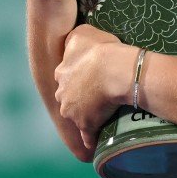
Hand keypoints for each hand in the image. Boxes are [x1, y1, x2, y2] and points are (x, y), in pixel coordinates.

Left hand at [54, 24, 133, 150]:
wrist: (115, 70)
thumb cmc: (102, 49)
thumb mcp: (82, 32)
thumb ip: (73, 38)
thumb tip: (71, 43)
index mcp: (61, 73)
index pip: (66, 76)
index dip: (77, 76)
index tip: (89, 76)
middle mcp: (62, 93)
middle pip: (68, 97)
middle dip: (77, 97)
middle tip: (95, 94)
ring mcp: (73, 111)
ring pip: (75, 116)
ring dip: (83, 117)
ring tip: (99, 116)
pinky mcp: (86, 125)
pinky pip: (86, 137)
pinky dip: (89, 141)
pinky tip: (93, 145)